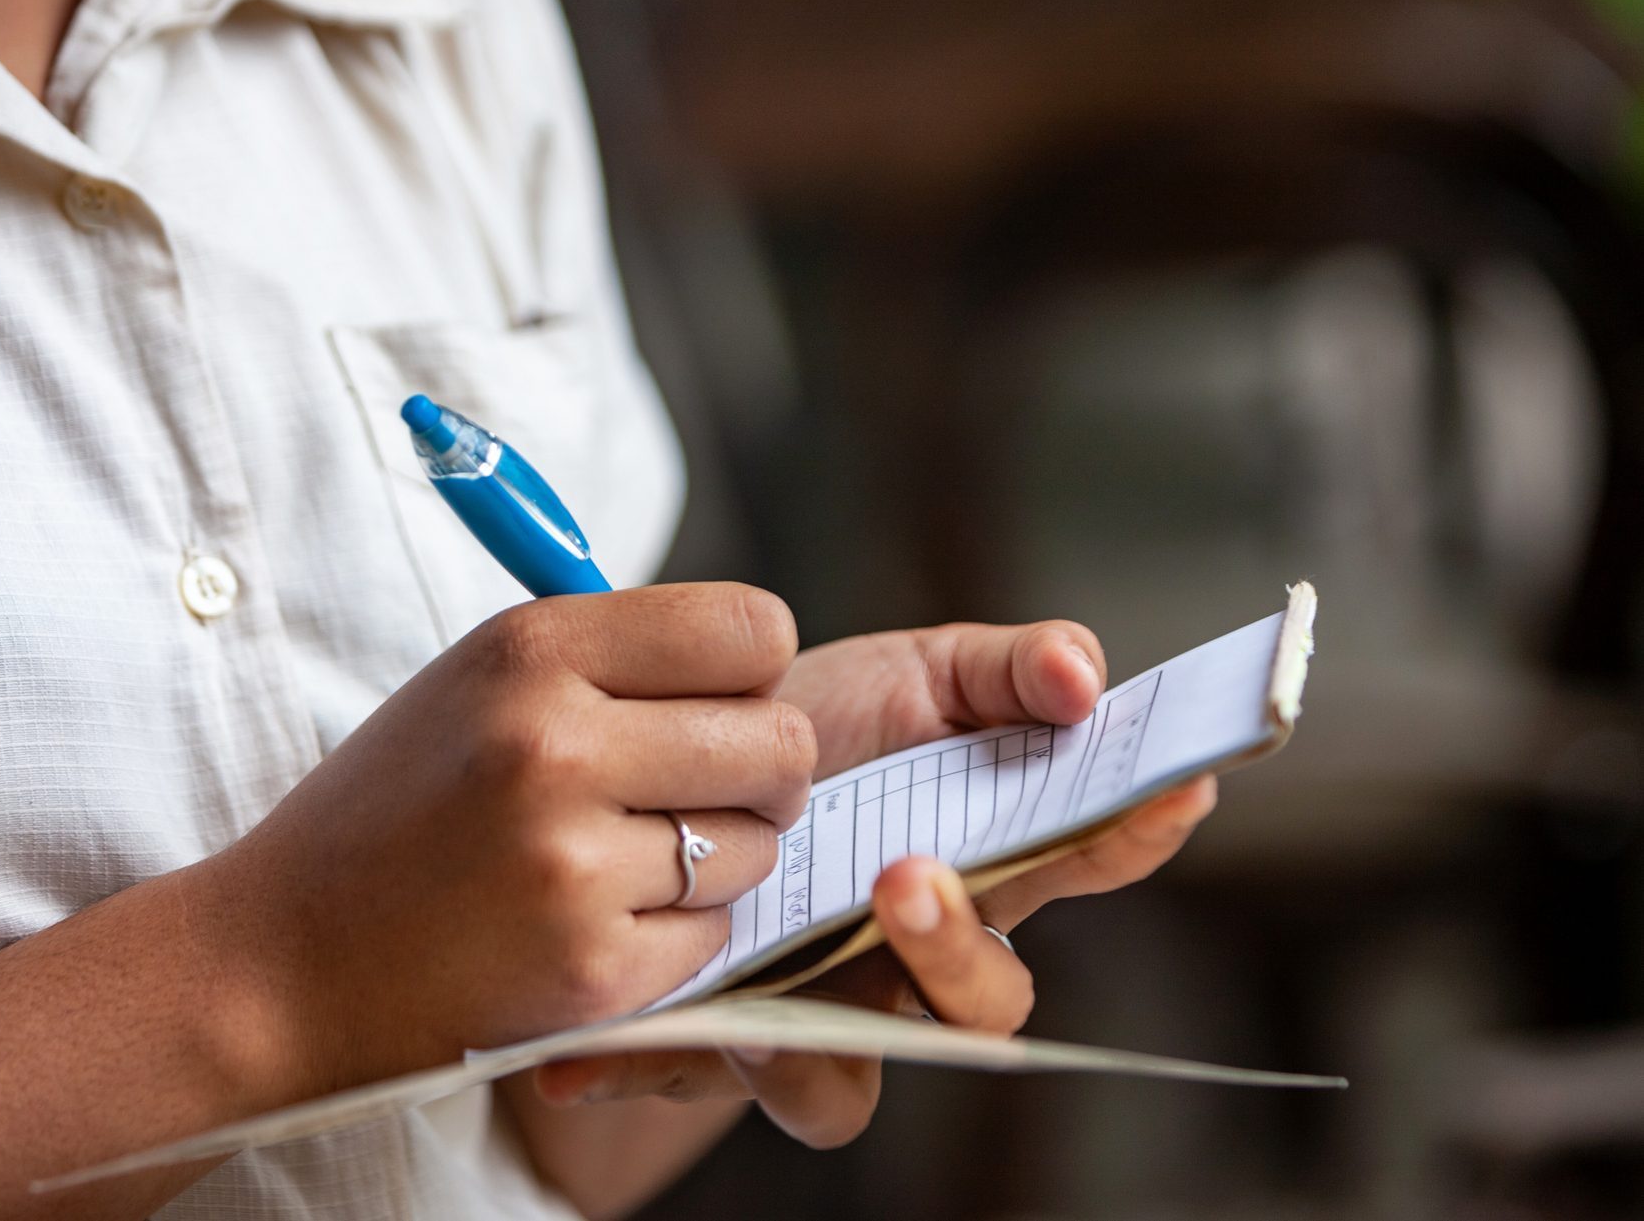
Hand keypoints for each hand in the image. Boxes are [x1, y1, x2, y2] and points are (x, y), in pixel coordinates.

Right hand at [199, 584, 817, 1100]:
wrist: (281, 960)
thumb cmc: (397, 809)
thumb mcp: (480, 684)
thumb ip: (616, 658)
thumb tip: (763, 657)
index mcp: (532, 650)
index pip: (751, 629)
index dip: (753, 674)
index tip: (720, 705)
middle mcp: (554, 745)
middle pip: (784, 743)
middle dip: (762, 774)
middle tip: (701, 794)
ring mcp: (573, 865)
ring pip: (757, 847)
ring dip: (715, 862)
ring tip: (618, 864)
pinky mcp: (590, 971)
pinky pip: (715, 937)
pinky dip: (674, 938)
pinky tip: (592, 926)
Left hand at [529, 620, 1216, 1146]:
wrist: (653, 767)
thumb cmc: (799, 730)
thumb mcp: (902, 678)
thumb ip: (1001, 671)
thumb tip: (1086, 675)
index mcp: (971, 858)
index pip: (1078, 861)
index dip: (1132, 833)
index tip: (1172, 788)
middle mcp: (906, 955)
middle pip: (981, 1003)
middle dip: (957, 954)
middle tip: (908, 878)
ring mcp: (813, 1007)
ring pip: (847, 1081)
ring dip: (814, 1047)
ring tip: (764, 1009)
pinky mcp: (711, 1038)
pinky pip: (686, 1082)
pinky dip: (633, 1069)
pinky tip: (580, 1059)